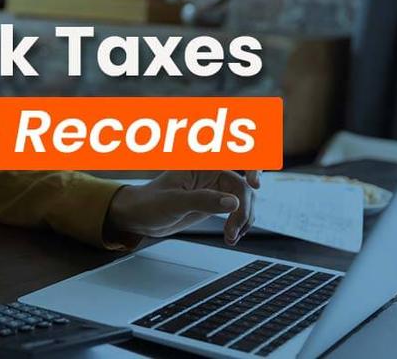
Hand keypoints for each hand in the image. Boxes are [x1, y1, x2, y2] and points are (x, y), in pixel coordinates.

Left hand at [106, 171, 259, 245]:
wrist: (140, 217)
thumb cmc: (149, 203)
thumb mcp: (173, 202)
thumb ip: (202, 200)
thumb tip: (232, 202)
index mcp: (200, 164)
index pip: (233, 159)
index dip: (251, 167)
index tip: (255, 184)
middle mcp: (210, 174)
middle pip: (243, 186)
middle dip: (244, 209)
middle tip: (234, 229)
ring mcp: (215, 188)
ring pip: (244, 200)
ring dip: (244, 219)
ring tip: (231, 237)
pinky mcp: (216, 203)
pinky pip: (238, 210)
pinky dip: (240, 223)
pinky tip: (233, 236)